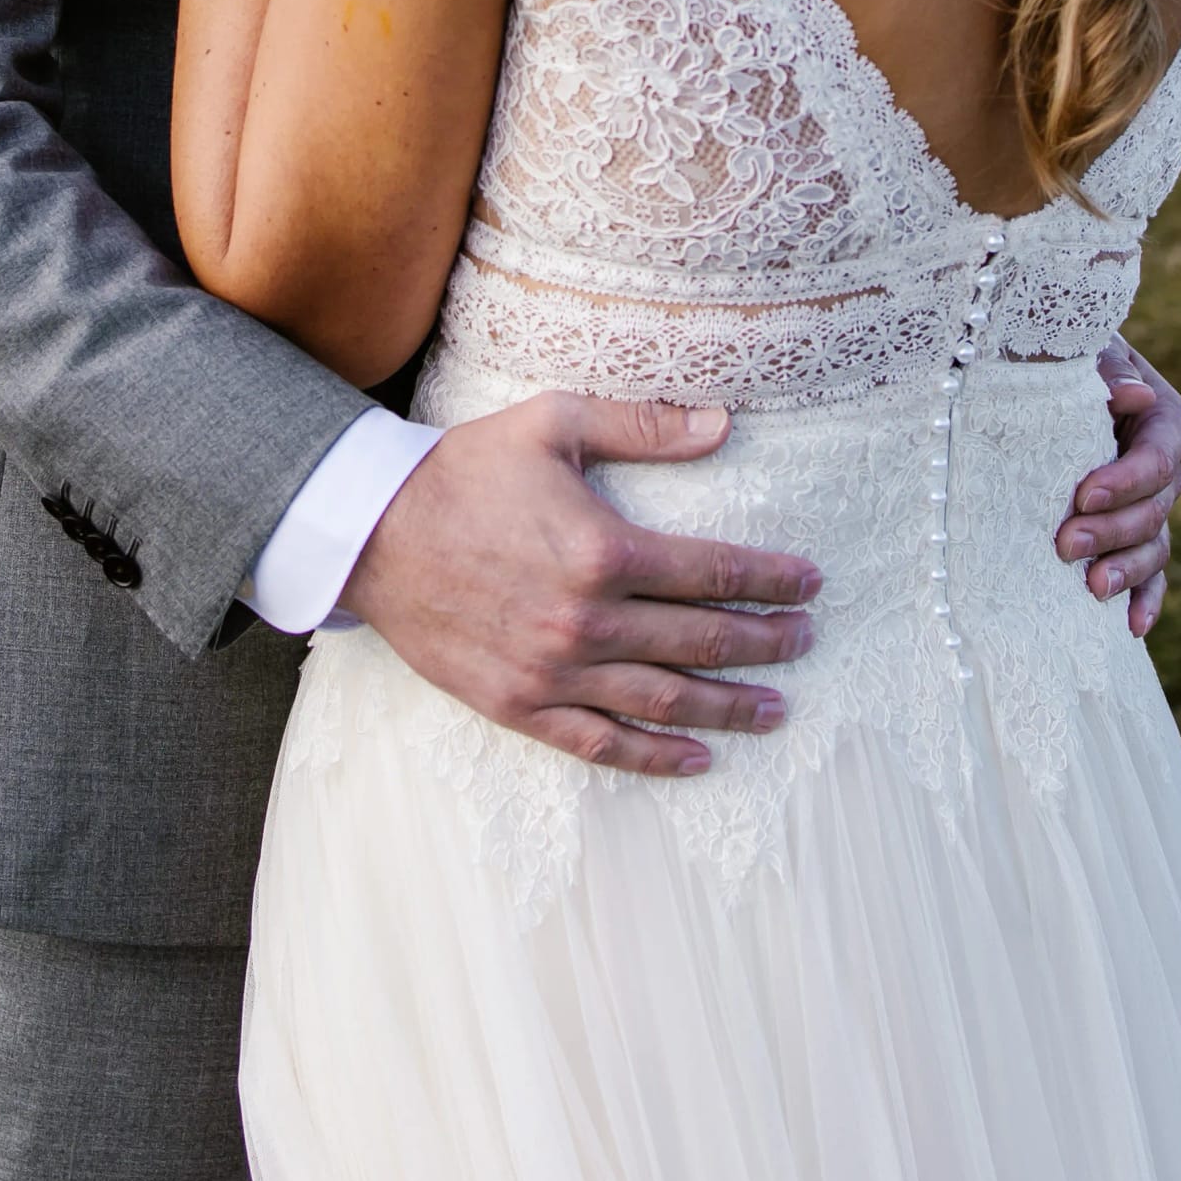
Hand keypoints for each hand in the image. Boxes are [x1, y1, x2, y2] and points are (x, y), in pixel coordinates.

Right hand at [342, 393, 821, 773]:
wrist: (370, 533)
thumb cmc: (463, 471)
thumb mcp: (551, 423)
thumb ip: (641, 425)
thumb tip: (722, 425)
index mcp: (604, 551)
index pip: (715, 572)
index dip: (772, 580)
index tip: (810, 585)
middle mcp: (588, 621)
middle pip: (703, 641)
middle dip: (766, 643)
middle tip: (805, 642)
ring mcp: (554, 672)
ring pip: (664, 702)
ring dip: (728, 708)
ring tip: (775, 709)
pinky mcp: (519, 705)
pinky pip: (599, 743)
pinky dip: (654, 756)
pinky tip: (696, 757)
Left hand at [1059, 341, 1180, 638]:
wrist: (1051, 380)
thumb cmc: (1068, 358)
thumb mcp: (1086, 351)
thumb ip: (1107, 370)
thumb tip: (1134, 397)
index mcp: (1164, 421)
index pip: (1157, 457)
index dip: (1126, 481)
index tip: (1083, 494)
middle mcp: (1166, 470)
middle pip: (1154, 509)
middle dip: (1112, 531)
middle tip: (1065, 544)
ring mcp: (1152, 508)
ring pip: (1154, 548)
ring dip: (1126, 571)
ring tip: (1092, 589)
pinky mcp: (1132, 537)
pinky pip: (1150, 575)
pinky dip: (1145, 600)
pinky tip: (1131, 628)